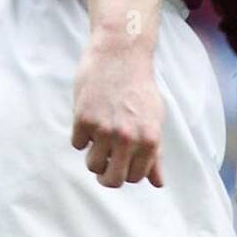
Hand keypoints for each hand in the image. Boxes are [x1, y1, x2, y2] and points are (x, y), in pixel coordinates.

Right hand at [72, 42, 164, 188]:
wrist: (120, 53)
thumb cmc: (139, 87)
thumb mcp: (154, 119)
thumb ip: (154, 154)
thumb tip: (158, 184)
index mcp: (149, 139)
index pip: (134, 178)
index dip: (126, 172)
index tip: (121, 163)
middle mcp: (128, 138)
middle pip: (112, 180)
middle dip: (106, 175)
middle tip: (104, 163)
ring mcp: (104, 129)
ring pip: (92, 165)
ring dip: (92, 155)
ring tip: (97, 136)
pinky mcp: (83, 119)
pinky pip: (77, 143)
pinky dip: (81, 135)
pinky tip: (89, 116)